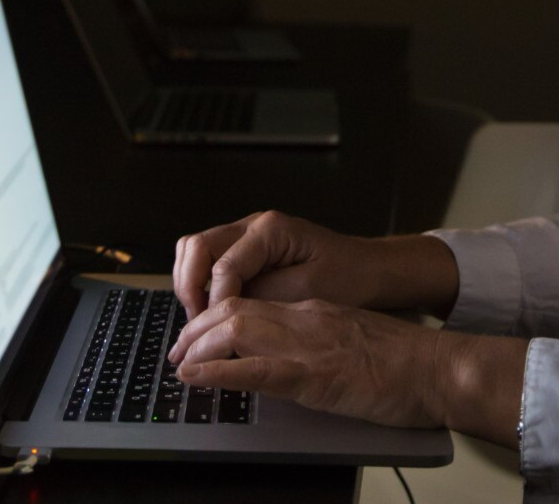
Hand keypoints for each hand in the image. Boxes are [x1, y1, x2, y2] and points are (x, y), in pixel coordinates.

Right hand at [172, 210, 381, 319]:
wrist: (368, 268)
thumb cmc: (347, 278)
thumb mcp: (307, 292)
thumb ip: (263, 298)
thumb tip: (225, 314)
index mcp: (270, 230)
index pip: (223, 266)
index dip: (215, 303)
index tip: (214, 334)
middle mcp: (252, 224)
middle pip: (196, 247)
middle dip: (190, 288)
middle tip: (196, 325)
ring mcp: (247, 234)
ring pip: (195, 250)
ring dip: (190, 284)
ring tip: (200, 320)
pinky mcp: (247, 249)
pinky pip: (209, 260)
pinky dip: (200, 283)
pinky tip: (211, 312)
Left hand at [172, 297, 445, 427]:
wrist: (439, 368)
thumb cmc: (407, 362)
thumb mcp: (354, 340)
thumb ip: (322, 341)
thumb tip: (296, 359)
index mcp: (315, 311)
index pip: (253, 303)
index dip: (216, 319)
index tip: (197, 338)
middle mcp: (305, 319)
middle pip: (234, 309)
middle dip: (196, 329)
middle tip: (177, 353)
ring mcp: (308, 344)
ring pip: (236, 329)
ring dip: (198, 347)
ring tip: (180, 364)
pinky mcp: (314, 375)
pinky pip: (254, 368)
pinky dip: (217, 372)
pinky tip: (196, 378)